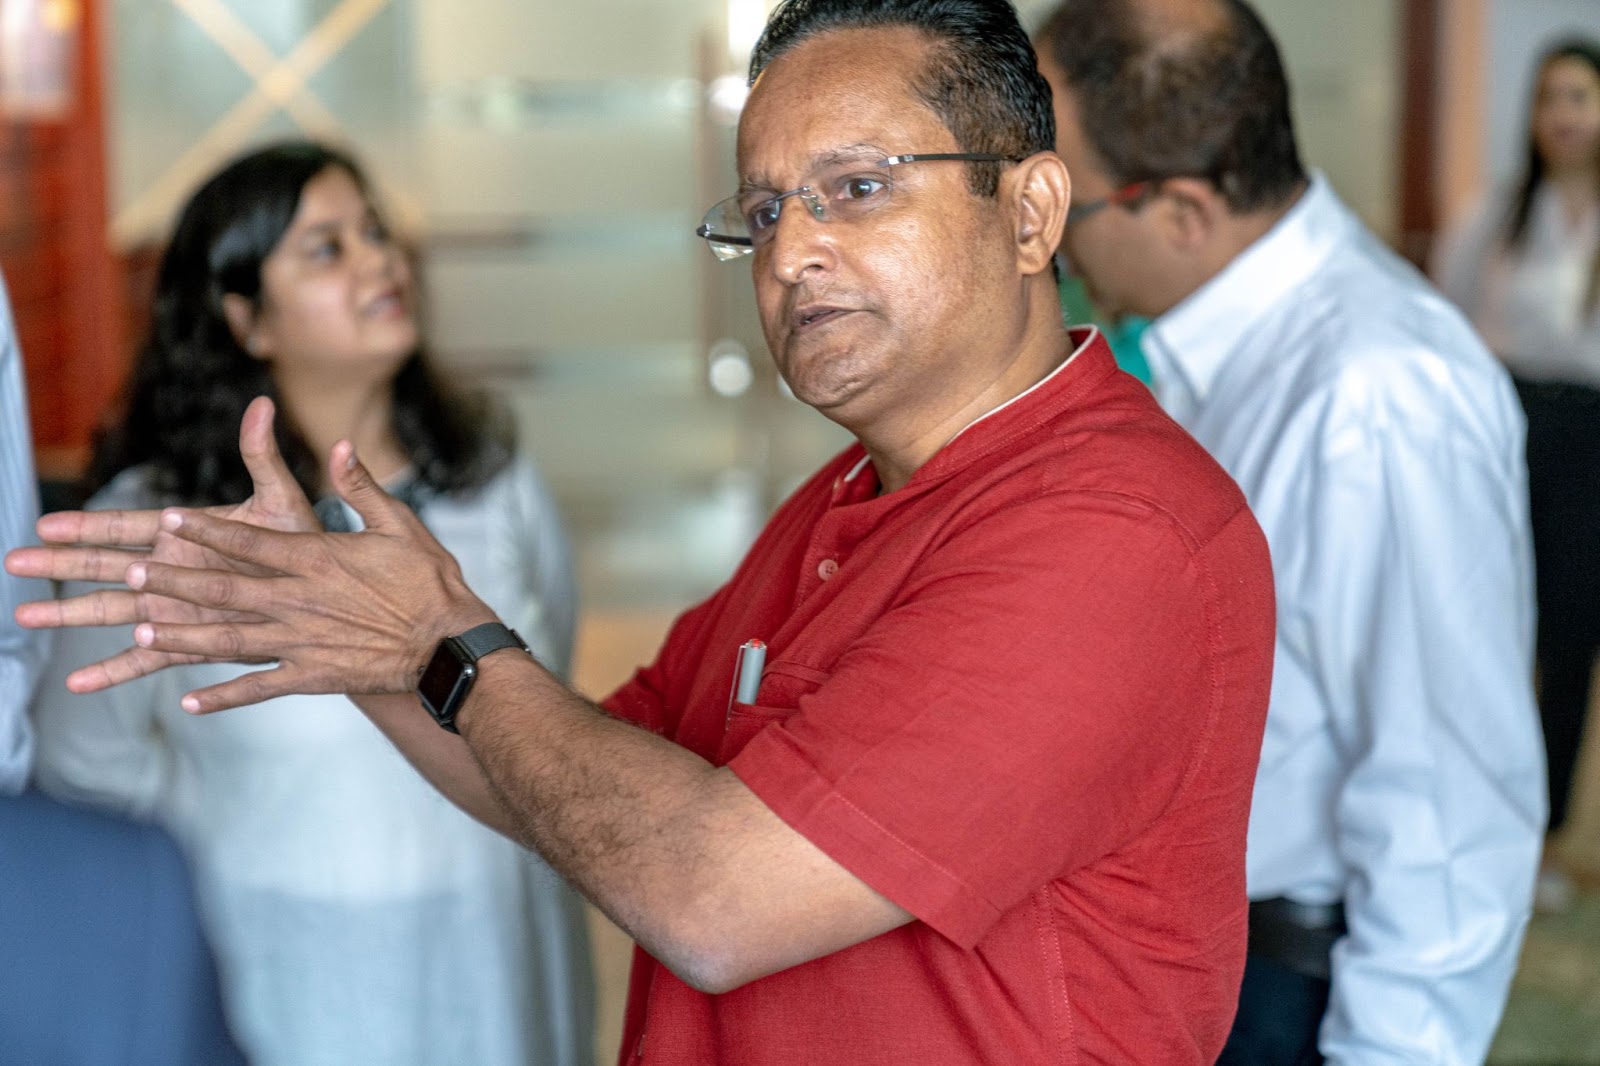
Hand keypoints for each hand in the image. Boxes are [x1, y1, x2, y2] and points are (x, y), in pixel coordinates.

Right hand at [6, 397, 319, 692]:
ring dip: (70, 613)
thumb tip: (261, 404)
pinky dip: (113, 670)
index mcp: (186, 532)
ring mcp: (175, 607)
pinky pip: (146, 659)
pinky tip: (79, 684)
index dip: (87, 527)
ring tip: (25, 615)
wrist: (328, 596)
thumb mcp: (280, 499)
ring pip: (112, 610)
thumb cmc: (303, 543)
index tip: (46, 525)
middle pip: (104, 566)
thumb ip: (262, 457)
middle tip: (15, 562)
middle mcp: (171, 569)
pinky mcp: (189, 641)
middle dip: (60, 564)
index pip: (126, 527)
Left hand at [116, 432, 494, 712]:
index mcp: (316, 559)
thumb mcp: (400, 524)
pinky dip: (223, 697)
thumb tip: (338, 444)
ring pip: (228, 640)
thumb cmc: (430, 582)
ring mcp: (301, 642)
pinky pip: (258, 689)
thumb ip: (361, 487)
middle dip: (173, 583)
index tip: (168, 518)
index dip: (205, 529)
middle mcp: (298, 601)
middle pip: (223, 589)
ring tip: (141, 634)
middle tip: (131, 576)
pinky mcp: (312, 676)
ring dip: (182, 637)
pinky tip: (190, 701)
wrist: (450, 646)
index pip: (248, 541)